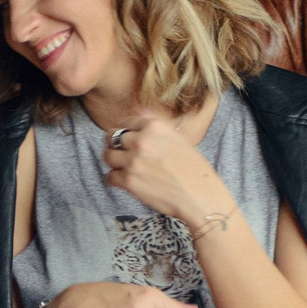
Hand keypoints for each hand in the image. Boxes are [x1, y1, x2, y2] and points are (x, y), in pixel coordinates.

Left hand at [102, 112, 232, 227]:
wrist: (199, 196)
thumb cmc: (194, 169)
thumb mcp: (179, 138)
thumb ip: (155, 125)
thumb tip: (138, 111)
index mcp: (155, 127)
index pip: (127, 121)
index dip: (125, 129)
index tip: (125, 136)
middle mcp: (141, 140)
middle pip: (111, 136)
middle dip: (113, 143)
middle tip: (119, 151)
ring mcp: (133, 161)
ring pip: (107, 156)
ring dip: (113, 161)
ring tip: (122, 166)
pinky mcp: (128, 181)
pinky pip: (110, 176)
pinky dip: (115, 179)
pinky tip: (124, 180)